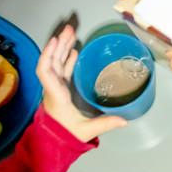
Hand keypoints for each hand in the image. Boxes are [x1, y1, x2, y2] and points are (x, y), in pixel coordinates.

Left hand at [37, 25, 127, 142]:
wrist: (53, 142)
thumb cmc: (67, 134)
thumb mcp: (86, 130)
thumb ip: (105, 124)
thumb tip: (125, 120)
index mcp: (56, 95)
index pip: (45, 72)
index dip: (49, 55)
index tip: (56, 41)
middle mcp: (52, 88)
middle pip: (51, 62)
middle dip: (60, 44)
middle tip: (70, 29)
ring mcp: (55, 87)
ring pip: (56, 63)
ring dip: (63, 48)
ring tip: (71, 33)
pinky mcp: (60, 89)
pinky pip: (61, 70)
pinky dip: (67, 58)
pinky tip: (74, 51)